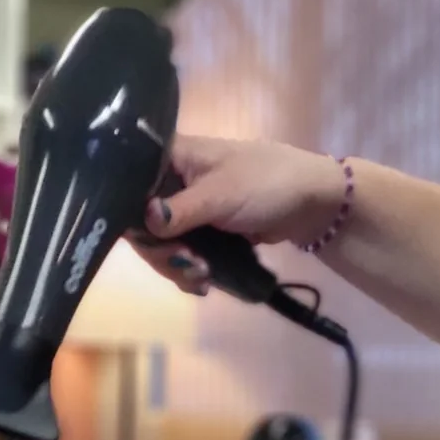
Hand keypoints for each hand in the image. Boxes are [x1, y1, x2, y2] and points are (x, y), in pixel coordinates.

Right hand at [132, 135, 344, 294]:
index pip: (127, 187)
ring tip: (203, 277)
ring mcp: (185, 205)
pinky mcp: (202, 228)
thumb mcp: (221, 195)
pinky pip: (182, 252)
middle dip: (163, 252)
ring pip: (161, 242)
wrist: (312, 202)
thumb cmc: (267, 183)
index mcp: (169, 156)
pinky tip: (204, 283)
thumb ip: (180, 209)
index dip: (132, 220)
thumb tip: (145, 220)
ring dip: (178, 265)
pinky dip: (188, 270)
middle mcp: (170, 179)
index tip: (155, 245)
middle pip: (141, 223)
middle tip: (191, 267)